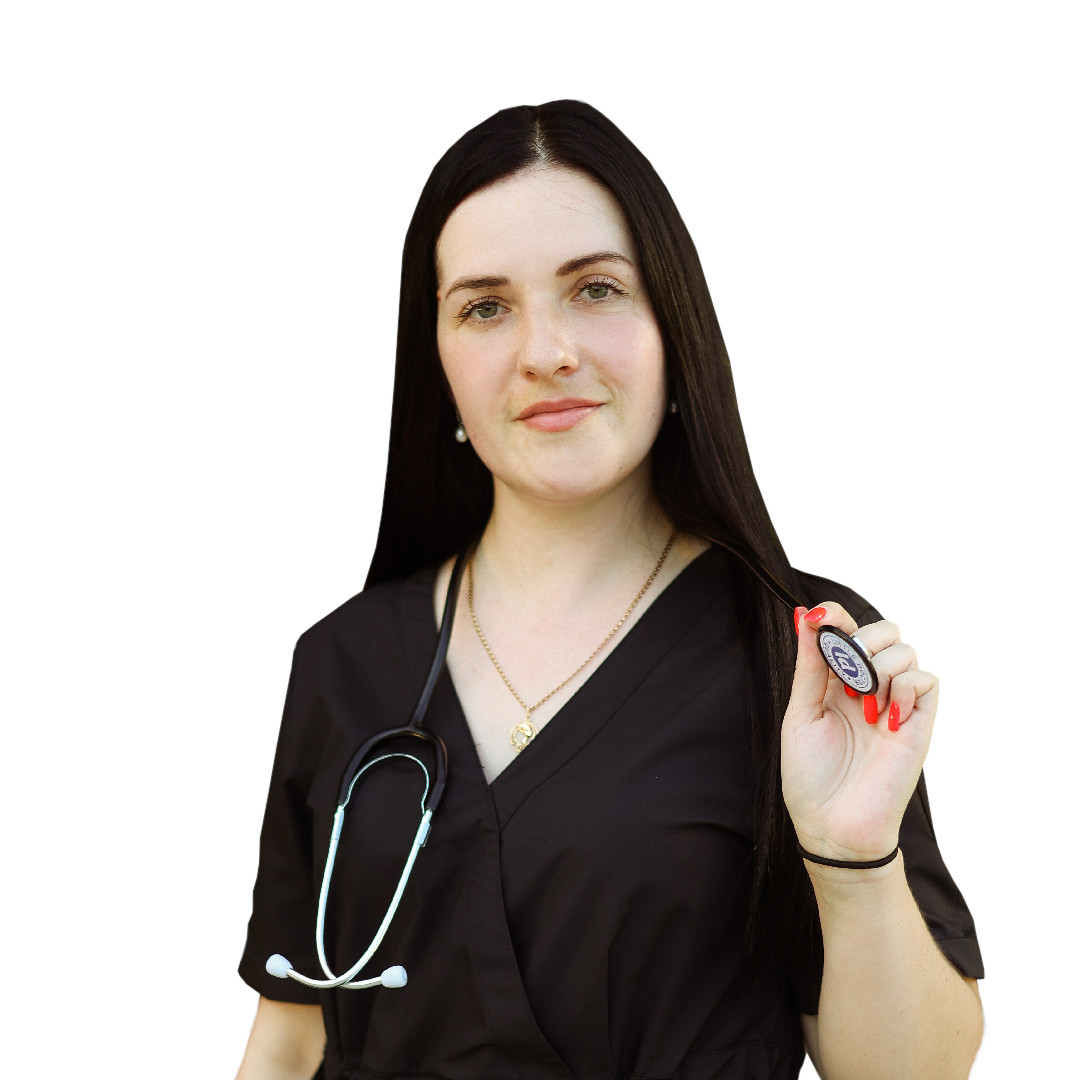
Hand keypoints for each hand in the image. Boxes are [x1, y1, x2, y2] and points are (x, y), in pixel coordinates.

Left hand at [781, 603, 937, 862]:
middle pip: (883, 630)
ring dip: (879, 669)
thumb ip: (809, 665)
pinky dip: (903, 687)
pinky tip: (883, 717)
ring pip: (905, 650)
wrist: (832, 826)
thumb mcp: (801, 712)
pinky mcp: (919, 724)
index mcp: (836, 682)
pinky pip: (926, 681)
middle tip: (844, 678)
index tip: (819, 617)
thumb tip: (805, 616)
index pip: (847, 629)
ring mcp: (896, 704)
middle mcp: (869, 687)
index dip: (836, 615)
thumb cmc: (811, 775)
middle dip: (861, 641)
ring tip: (861, 707)